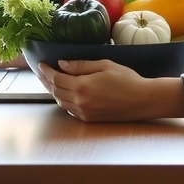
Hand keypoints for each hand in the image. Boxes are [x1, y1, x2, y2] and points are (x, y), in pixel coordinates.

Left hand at [36, 59, 183, 121]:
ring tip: (50, 81)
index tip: (41, 64)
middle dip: (46, 80)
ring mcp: (84, 113)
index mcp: (82, 87)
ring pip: (61, 102)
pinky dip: (64, 100)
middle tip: (42, 72)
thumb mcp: (104, 65)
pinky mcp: (90, 119)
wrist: (143, 100)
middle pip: (55, 91)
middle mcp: (80, 102)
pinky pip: (70, 110)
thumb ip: (81, 65)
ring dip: (54, 91)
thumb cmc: (127, 80)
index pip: (56, 79)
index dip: (46, 71)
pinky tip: (65, 94)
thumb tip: (62, 63)